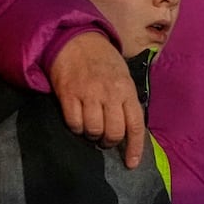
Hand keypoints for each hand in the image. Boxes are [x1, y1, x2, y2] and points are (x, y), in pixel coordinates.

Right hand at [48, 32, 145, 168]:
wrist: (76, 39)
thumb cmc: (103, 59)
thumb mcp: (123, 75)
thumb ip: (126, 99)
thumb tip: (128, 127)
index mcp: (127, 90)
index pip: (135, 126)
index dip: (134, 148)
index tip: (131, 163)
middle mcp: (110, 94)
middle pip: (113, 132)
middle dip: (110, 142)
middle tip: (105, 139)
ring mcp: (89, 95)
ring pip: (93, 130)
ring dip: (92, 135)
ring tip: (90, 128)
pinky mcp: (69, 95)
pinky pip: (73, 123)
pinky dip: (76, 128)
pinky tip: (77, 121)